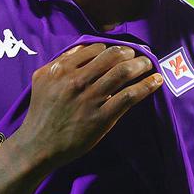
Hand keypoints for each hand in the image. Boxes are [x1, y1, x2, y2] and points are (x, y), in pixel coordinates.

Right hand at [16, 43, 162, 169]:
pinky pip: (129, 96)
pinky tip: (156, 81)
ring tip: (149, 64)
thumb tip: (84, 48)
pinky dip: (146, 86)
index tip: (121, 51)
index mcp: (61, 69)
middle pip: (112, 56)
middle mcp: (75, 80)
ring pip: (122, 72)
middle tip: (139, 55)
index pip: (95, 49)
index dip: (112, 48)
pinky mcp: (101, 117)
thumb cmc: (41, 113)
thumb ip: (61, 62)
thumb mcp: (42, 80)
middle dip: (130, 52)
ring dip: (141, 65)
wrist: (38, 145)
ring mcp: (89, 99)